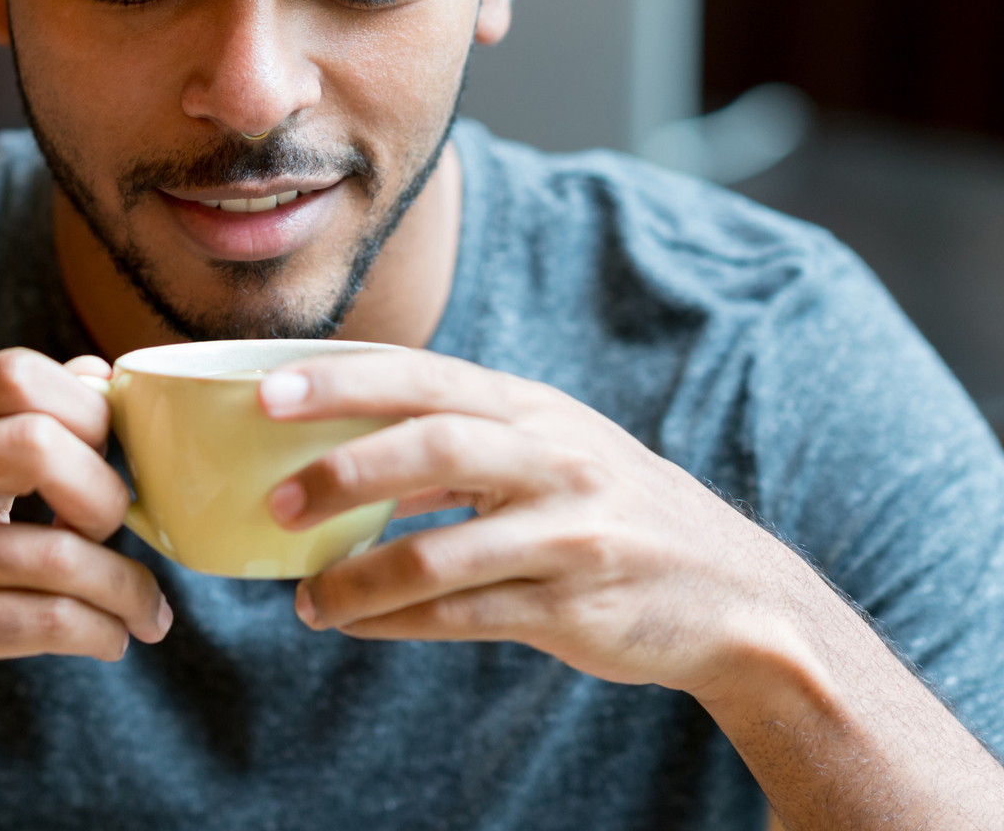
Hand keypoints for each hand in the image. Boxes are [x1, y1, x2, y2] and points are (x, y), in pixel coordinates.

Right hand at [0, 348, 170, 781]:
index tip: (111, 457)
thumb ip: (5, 430)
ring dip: (125, 586)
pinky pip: (43, 622)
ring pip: (56, 554)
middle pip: (37, 441)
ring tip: (143, 609)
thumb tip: (99, 375)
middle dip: (106, 489)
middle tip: (118, 530)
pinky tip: (111, 641)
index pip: (14, 374)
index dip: (87, 408)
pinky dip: (99, 631)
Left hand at [259, 350, 817, 697]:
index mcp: (535, 410)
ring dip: (359, 577)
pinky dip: (398, 623)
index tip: (268, 391)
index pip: (425, 377)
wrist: (735, 595)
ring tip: (307, 598)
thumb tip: (343, 446)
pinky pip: (465, 616)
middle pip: (435, 442)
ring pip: (441, 550)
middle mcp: (554, 459)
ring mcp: (569, 533)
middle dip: (344, 466)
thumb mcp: (551, 451)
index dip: (343, 380)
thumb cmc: (614, 511)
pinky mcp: (574, 607)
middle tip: (276, 499)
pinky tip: (356, 626)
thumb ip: (462, 441)